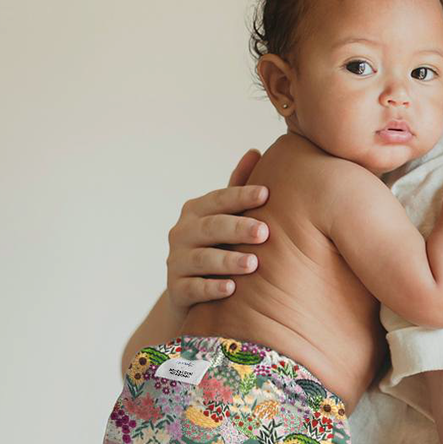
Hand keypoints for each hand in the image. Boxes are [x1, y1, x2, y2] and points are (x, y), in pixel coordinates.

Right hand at [166, 149, 272, 309]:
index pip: (218, 199)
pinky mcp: (176, 291)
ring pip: (202, 259)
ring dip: (227, 260)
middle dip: (237, 228)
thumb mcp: (225, 218)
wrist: (190, 292)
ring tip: (253, 264)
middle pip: (210, 227)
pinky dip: (211, 289)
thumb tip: (254, 151)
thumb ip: (237, 190)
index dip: (240, 195)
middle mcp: (181, 233)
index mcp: (195, 211)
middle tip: (264, 232)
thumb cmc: (217, 246)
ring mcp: (176, 262)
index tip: (266, 194)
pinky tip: (230, 289)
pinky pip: (193, 289)